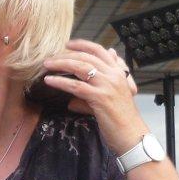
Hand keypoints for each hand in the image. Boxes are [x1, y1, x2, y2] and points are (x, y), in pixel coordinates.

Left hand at [39, 39, 147, 153]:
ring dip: (61, 64)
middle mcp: (114, 76)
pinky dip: (61, 82)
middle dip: (66, 55)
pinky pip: (76, 86)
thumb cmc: (120, 119)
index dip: (83, 45)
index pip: (100, 51)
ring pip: (81, 68)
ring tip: (47, 65)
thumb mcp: (108, 101)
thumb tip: (73, 97)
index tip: (68, 44)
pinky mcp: (100, 98)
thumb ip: (92, 94)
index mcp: (118, 73)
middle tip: (51, 58)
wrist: (131, 135)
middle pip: (87, 58)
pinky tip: (50, 81)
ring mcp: (108, 86)